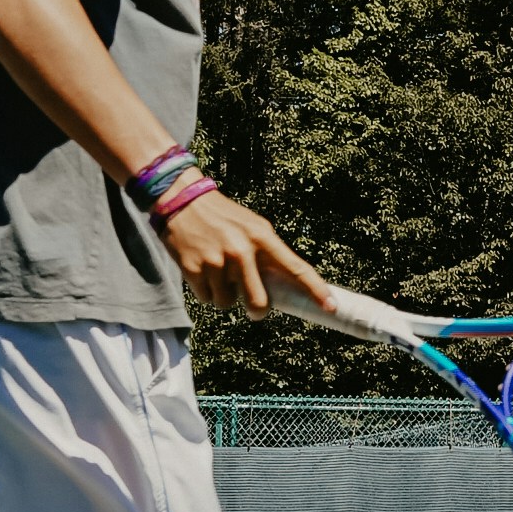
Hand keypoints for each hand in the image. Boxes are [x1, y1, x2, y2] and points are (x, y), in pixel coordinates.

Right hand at [160, 188, 334, 321]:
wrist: (182, 201)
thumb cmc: (223, 218)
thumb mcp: (252, 227)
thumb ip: (267, 254)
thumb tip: (282, 287)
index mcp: (263, 238)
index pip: (296, 268)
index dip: (315, 290)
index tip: (331, 307)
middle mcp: (242, 250)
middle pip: (258, 303)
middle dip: (256, 310)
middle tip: (253, 307)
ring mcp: (217, 260)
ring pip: (227, 303)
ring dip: (224, 295)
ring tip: (217, 270)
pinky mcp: (193, 269)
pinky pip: (206, 299)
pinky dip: (205, 291)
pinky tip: (202, 270)